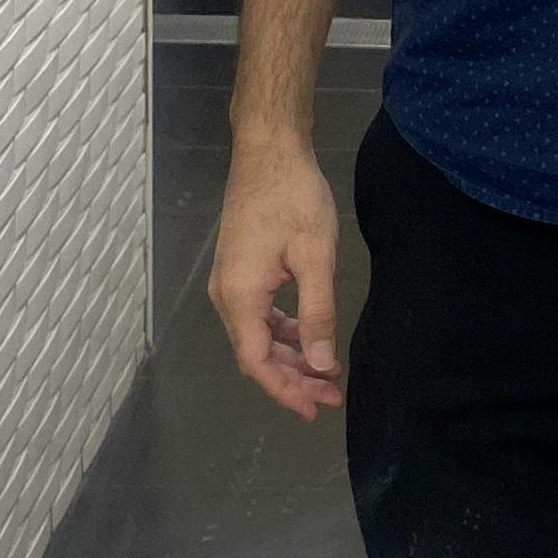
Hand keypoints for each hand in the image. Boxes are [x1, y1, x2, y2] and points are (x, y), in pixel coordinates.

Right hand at [208, 141, 342, 418]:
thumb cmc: (294, 196)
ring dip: (290, 357)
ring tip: (325, 373)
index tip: (316, 409)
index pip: (256, 362)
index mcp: (240, 296)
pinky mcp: (239, 270)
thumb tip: (320, 365)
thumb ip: (317, 313)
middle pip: (255, 354)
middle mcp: (226, 295)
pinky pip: (258, 315)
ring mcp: (229, 282)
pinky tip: (308, 337)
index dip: (285, 391)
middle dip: (292, 379)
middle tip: (331, 396)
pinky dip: (283, 332)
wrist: (269, 149)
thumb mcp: (315, 256)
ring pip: (257, 336)